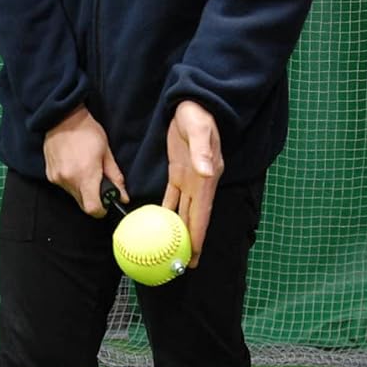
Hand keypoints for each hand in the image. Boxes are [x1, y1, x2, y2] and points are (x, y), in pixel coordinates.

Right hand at [43, 105, 128, 216]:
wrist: (62, 117)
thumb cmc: (87, 131)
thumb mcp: (106, 152)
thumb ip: (115, 177)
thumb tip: (123, 197)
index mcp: (85, 175)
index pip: (93, 209)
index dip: (102, 210)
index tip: (107, 203)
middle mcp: (68, 180)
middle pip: (83, 205)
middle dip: (93, 199)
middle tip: (99, 183)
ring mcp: (56, 178)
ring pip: (73, 196)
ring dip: (82, 190)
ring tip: (85, 169)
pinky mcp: (49, 175)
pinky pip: (64, 187)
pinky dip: (72, 182)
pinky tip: (75, 166)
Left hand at [162, 101, 223, 266]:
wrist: (193, 102)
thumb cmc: (198, 116)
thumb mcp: (200, 131)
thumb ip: (203, 152)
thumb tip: (207, 172)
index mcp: (206, 179)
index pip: (202, 215)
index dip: (198, 238)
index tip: (194, 259)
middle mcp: (200, 183)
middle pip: (194, 219)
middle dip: (190, 243)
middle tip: (181, 265)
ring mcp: (189, 178)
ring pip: (184, 211)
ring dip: (179, 231)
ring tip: (172, 250)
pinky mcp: (178, 171)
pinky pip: (172, 197)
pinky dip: (167, 211)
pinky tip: (160, 222)